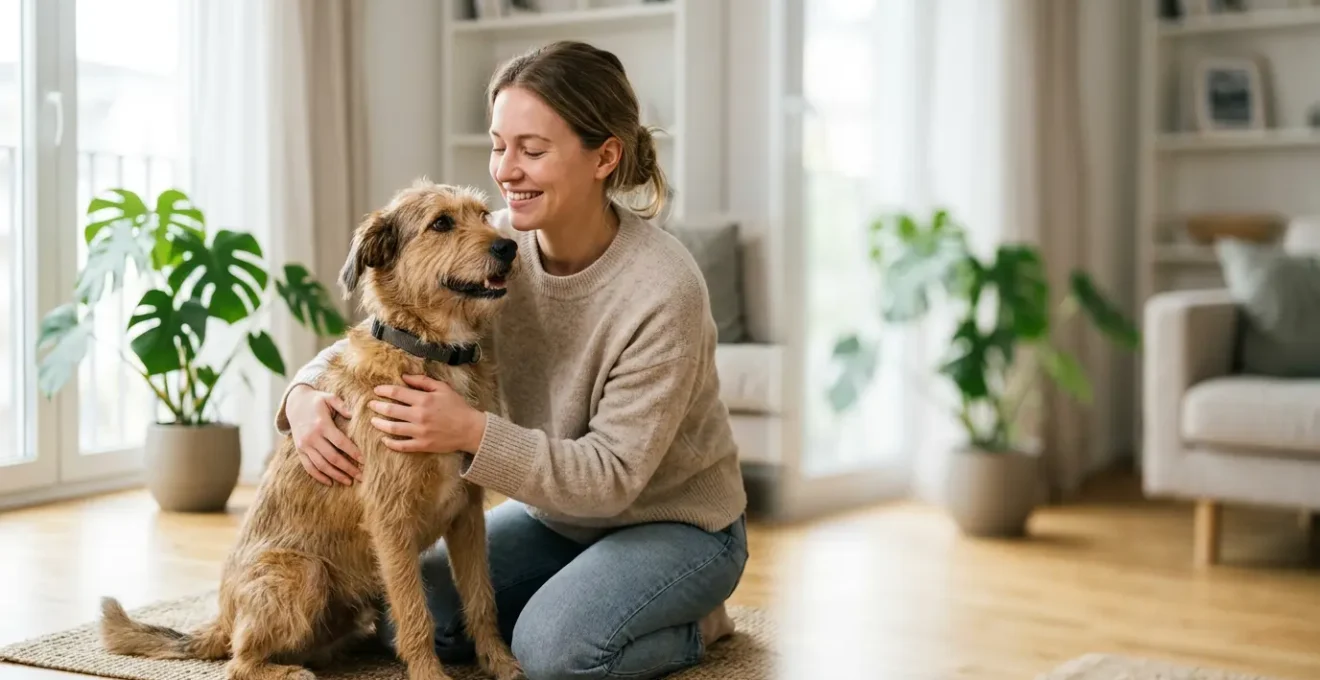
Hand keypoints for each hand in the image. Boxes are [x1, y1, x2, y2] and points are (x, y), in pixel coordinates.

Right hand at [286, 384, 361, 485]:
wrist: (294, 403)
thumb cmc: (317, 401)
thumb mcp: (329, 397)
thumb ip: (342, 405)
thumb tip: (354, 415)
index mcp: (322, 425)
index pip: (340, 442)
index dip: (353, 453)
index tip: (364, 461)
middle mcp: (312, 437)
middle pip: (333, 457)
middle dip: (348, 469)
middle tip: (361, 477)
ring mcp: (304, 445)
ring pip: (321, 465)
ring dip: (336, 475)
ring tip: (349, 482)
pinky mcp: (299, 451)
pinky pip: (309, 467)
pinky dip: (319, 476)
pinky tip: (330, 482)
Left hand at [369, 374, 486, 453]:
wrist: (470, 429)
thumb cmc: (457, 407)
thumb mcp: (443, 388)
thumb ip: (423, 381)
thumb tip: (404, 376)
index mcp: (424, 400)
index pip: (397, 393)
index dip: (384, 390)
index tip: (376, 390)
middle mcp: (419, 416)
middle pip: (391, 410)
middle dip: (377, 406)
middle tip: (370, 404)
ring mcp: (420, 432)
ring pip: (392, 428)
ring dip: (379, 424)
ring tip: (373, 421)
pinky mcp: (422, 445)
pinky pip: (402, 446)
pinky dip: (391, 443)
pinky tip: (384, 439)